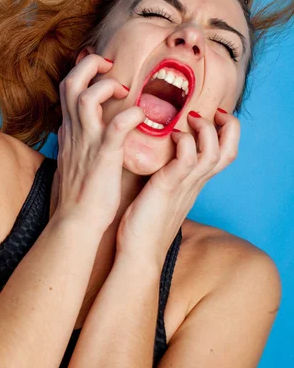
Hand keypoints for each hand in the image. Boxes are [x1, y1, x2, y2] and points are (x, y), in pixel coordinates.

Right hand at [53, 53, 145, 233]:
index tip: (103, 70)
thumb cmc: (79, 191)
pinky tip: (141, 116)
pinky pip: (115, 128)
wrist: (76, 221)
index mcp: (69, 129)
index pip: (68, 86)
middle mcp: (74, 131)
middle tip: (112, 68)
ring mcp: (87, 143)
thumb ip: (72, 138)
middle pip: (70, 82)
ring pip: (85, 99)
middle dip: (90, 65)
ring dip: (106, 87)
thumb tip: (70, 127)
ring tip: (124, 91)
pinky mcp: (103, 157)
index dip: (84, 70)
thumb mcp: (71, 156)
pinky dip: (130, 115)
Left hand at [115, 109, 239, 269]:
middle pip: (229, 151)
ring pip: (213, 152)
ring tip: (190, 118)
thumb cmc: (145, 223)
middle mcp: (196, 183)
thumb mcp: (163, 193)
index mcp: (195, 183)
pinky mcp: (168, 188)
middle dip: (227, 126)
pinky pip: (187, 159)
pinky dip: (185, 143)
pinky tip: (172, 136)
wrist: (138, 254)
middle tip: (211, 112)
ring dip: (205, 130)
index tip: (212, 116)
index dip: (226, 132)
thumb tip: (161, 157)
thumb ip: (169, 175)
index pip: (225, 154)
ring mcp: (185, 186)